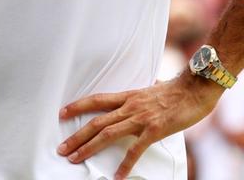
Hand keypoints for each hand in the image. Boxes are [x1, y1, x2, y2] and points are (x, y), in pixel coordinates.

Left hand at [57, 73, 222, 178]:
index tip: (61, 113)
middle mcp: (129, 107)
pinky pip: (136, 149)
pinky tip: (118, 175)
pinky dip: (125, 163)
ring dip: (89, 147)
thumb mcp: (152, 88)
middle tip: (61, 148)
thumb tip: (149, 86)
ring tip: (75, 159)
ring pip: (107, 134)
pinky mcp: (154, 130)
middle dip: (76, 136)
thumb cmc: (177, 89)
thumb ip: (143, 93)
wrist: (195, 89)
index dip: (77, 106)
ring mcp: (140, 118)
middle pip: (96, 122)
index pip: (96, 100)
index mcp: (127, 96)